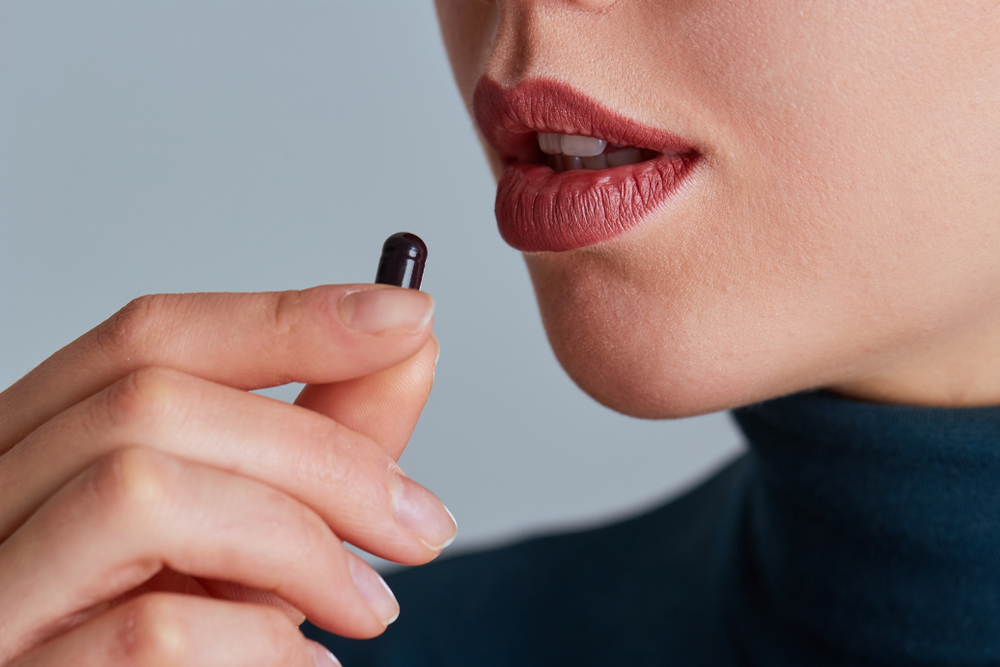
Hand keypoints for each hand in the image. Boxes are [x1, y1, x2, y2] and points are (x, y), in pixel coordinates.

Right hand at [0, 285, 454, 665]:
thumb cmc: (188, 647)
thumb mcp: (260, 530)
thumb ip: (325, 438)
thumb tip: (407, 346)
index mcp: (45, 449)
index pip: (147, 336)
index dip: (286, 317)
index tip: (407, 318)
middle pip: (152, 400)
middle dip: (322, 452)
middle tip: (420, 524)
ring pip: (141, 490)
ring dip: (299, 542)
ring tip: (366, 607)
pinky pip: (150, 629)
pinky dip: (262, 640)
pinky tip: (303, 662)